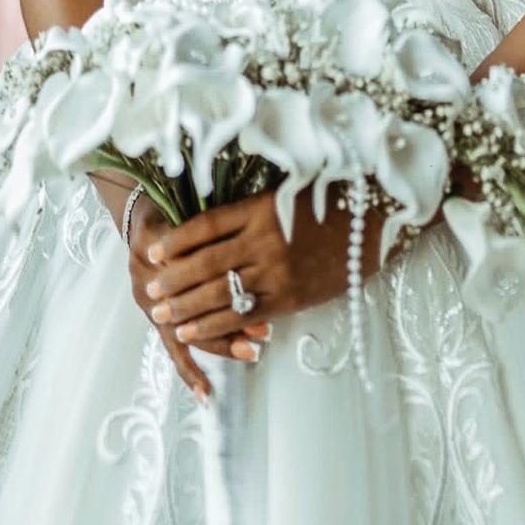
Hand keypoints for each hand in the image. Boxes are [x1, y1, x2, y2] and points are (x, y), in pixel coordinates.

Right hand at [127, 194, 270, 396]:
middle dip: (231, 319)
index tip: (262, 296)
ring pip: (188, 330)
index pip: (196, 275)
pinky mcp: (155, 317)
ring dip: (220, 343)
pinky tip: (204, 393)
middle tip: (264, 330)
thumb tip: (248, 238)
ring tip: (251, 352)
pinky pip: (172, 348)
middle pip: (194, 306)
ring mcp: (153, 304)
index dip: (225, 287)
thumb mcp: (184, 208)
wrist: (141, 215)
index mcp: (162, 251)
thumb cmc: (173, 208)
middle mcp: (154, 282)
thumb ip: (204, 227)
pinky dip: (188, 371)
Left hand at [143, 187, 383, 346]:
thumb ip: (250, 210)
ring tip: (162, 315)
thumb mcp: (285, 194)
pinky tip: (194, 330)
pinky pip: (246, 313)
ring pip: (221, 292)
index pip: (206, 226)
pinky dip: (216, 324)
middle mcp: (264, 241)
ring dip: (187, 307)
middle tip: (149, 292)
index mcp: (260, 209)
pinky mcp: (290, 297)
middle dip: (174, 280)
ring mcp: (277, 272)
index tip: (152, 251)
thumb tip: (206, 229)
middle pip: (206, 263)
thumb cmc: (329, 203)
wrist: (375, 226)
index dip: (176, 241)